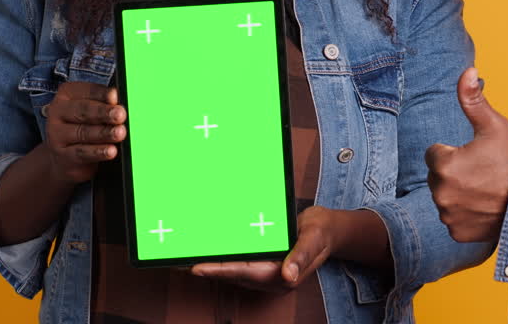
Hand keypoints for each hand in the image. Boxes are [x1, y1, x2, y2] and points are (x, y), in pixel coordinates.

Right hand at [43, 80, 125, 184]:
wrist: (65, 155)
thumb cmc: (86, 125)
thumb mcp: (94, 111)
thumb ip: (106, 105)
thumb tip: (122, 105)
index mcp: (68, 94)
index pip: (88, 91)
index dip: (102, 94)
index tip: (115, 96)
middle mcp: (58, 111)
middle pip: (84, 111)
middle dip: (104, 112)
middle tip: (120, 114)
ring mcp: (57, 134)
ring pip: (83, 132)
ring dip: (104, 133)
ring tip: (120, 133)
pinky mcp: (62, 155)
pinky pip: (82, 152)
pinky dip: (98, 151)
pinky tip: (111, 151)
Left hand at [191, 206, 336, 291]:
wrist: (329, 231)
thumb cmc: (321, 232)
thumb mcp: (314, 238)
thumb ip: (301, 256)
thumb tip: (287, 275)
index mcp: (283, 274)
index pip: (245, 273)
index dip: (220, 270)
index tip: (197, 268)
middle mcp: (271, 277)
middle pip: (232, 274)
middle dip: (206, 269)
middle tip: (178, 262)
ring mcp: (266, 272)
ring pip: (232, 270)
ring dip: (210, 265)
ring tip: (184, 257)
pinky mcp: (262, 264)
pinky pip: (238, 263)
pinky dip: (221, 258)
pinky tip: (208, 250)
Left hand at [425, 67, 507, 242]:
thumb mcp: (494, 125)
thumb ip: (472, 99)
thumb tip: (468, 70)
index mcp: (444, 164)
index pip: (434, 154)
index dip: (455, 152)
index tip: (476, 156)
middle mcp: (440, 193)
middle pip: (438, 177)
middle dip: (455, 173)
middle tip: (483, 173)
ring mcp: (448, 216)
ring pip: (445, 197)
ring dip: (459, 193)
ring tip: (485, 190)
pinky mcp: (457, 234)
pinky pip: (453, 219)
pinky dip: (465, 215)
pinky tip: (484, 208)